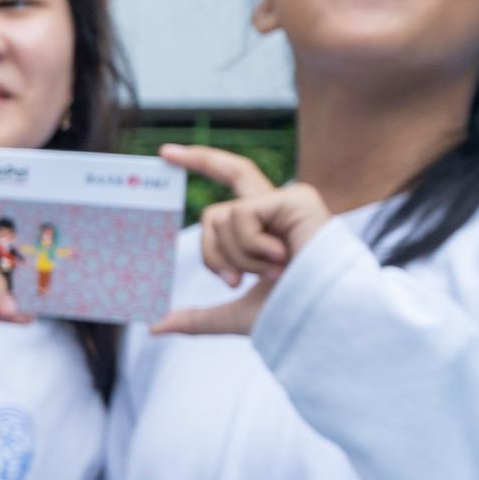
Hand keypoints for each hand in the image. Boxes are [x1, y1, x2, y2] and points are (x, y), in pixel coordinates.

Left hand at [150, 145, 333, 339]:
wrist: (324, 321)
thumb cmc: (290, 316)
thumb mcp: (233, 315)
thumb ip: (196, 318)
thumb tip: (155, 327)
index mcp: (265, 227)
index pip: (234, 181)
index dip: (203, 161)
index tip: (165, 152)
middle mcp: (276, 209)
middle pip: (227, 179)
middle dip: (198, 167)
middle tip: (182, 184)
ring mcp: (287, 201)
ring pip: (221, 217)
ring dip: (235, 257)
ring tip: (271, 273)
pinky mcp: (296, 199)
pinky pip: (241, 217)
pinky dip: (249, 248)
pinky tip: (279, 260)